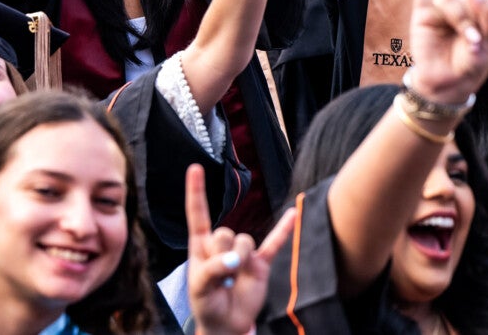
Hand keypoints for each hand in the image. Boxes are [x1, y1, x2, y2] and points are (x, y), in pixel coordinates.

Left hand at [186, 163, 296, 334]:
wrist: (226, 324)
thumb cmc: (206, 303)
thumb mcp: (199, 287)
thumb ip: (213, 269)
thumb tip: (236, 260)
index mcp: (201, 245)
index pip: (198, 214)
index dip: (196, 191)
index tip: (195, 168)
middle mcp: (222, 244)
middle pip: (224, 232)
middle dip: (221, 255)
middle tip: (219, 277)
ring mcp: (243, 253)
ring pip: (244, 241)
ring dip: (239, 261)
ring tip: (232, 280)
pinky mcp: (261, 263)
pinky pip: (274, 243)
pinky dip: (284, 229)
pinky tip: (293, 214)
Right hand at [407, 0, 487, 105]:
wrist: (445, 85)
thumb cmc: (469, 67)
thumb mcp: (486, 49)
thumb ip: (485, 20)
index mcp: (482, 10)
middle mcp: (462, 4)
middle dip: (475, 16)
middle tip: (475, 40)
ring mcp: (442, 8)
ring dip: (459, 18)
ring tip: (465, 38)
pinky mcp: (424, 14)